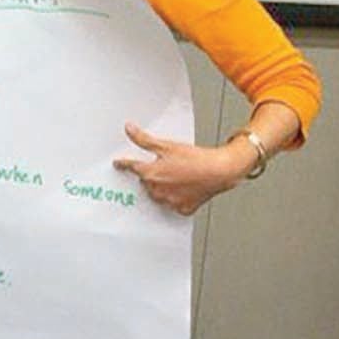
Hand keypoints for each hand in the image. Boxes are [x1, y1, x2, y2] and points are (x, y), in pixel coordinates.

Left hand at [112, 122, 250, 215]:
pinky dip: (175, 198)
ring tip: (175, 176)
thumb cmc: (196, 158)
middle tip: (163, 167)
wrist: (220, 170)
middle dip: (150, 175)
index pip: (131, 167)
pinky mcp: (182, 209)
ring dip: (160, 187)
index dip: (124, 164)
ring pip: (156, 194)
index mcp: (150, 174)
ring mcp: (169, 201)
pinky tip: (183, 188)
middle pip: (145, 182)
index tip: (118, 164)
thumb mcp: (166, 145)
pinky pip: (172, 204)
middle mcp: (157, 190)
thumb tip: (129, 129)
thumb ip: (143, 139)